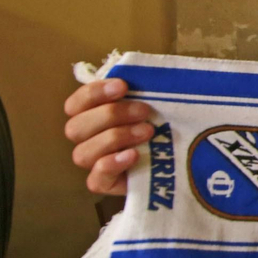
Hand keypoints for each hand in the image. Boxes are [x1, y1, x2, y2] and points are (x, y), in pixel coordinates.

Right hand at [63, 78, 153, 194]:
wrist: (181, 157)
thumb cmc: (162, 122)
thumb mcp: (155, 102)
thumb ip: (143, 88)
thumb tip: (148, 73)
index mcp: (92, 115)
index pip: (75, 103)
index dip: (94, 93)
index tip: (123, 86)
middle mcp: (87, 139)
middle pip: (75, 128)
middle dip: (110, 115)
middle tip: (143, 111)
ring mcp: (95, 163)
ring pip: (82, 153)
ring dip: (115, 138)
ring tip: (147, 131)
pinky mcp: (107, 184)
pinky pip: (95, 180)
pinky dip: (111, 165)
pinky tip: (133, 155)